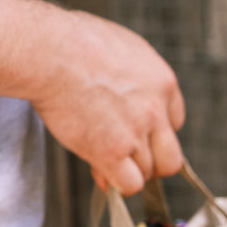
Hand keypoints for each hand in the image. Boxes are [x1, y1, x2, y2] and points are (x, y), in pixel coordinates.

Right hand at [8, 0, 184, 193]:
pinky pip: (129, 183)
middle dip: (154, 162)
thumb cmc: (70, 41)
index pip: (175, 121)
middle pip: (172, 155)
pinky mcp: (112, 151)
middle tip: (132, 160)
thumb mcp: (120, 49)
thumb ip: (130, 76)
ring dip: (129, 172)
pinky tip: (103, 174)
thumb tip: (121, 93)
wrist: (51, 51)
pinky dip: (118, 185)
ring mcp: (136, 132)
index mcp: (162, 83)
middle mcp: (156, 110)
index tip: (140, 135)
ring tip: (106, 163)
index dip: (156, 132)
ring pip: (150, 171)